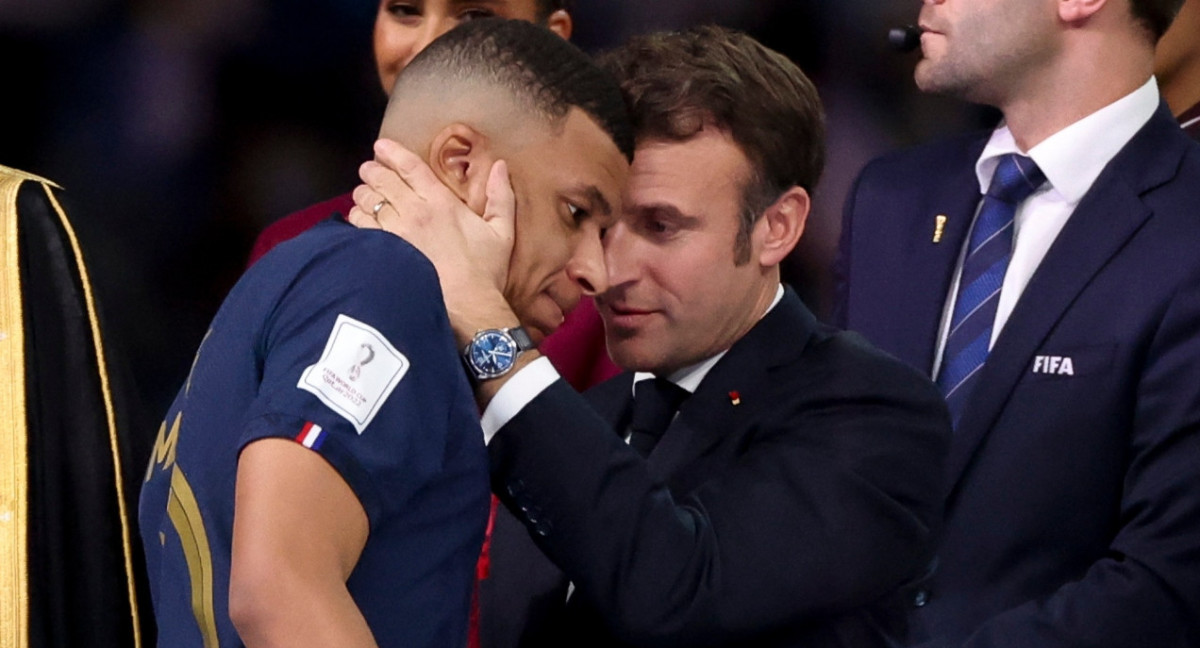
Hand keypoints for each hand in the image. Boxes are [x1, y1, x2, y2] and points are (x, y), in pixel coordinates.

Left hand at [350, 139, 519, 343]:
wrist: (468, 308)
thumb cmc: (484, 272)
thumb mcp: (502, 232)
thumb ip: (501, 197)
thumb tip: (500, 166)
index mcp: (441, 203)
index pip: (410, 167)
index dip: (392, 153)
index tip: (381, 147)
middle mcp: (414, 213)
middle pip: (382, 180)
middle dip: (371, 171)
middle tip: (368, 171)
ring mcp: (396, 234)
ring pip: (367, 202)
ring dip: (363, 194)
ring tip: (363, 195)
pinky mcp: (383, 254)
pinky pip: (360, 227)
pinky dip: (356, 219)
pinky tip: (359, 221)